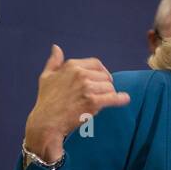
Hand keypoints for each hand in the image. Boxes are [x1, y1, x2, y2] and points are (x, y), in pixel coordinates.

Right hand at [24, 45, 129, 161]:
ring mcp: (87, 88)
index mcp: (72, 66)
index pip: (96, 64)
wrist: (46, 122)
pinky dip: (121, 99)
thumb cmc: (46, 101)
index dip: (102, 72)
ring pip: (109, 87)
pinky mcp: (93, 102)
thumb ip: (54, 62)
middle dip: (104, 86)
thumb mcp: (46, 77)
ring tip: (100, 102)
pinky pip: (113, 98)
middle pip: (105, 76)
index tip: (102, 80)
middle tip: (98, 95)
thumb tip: (56, 47)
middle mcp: (80, 74)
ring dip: (108, 95)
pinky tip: (124, 99)